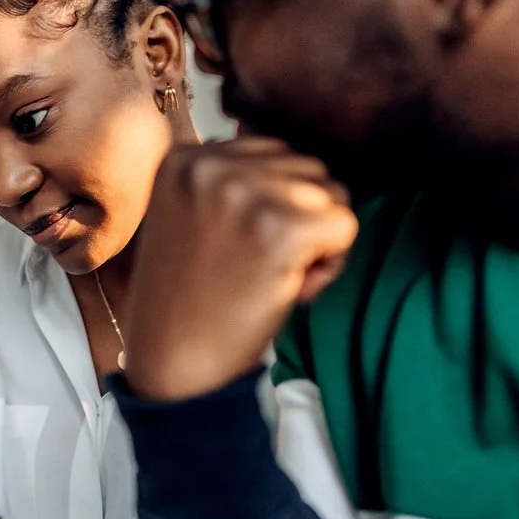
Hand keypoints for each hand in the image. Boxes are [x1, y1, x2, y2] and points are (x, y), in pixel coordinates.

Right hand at [124, 139, 355, 402]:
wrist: (172, 366)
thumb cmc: (190, 300)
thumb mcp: (192, 217)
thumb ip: (230, 178)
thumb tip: (296, 155)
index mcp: (184, 157)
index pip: (273, 152)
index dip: (270, 207)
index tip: (231, 249)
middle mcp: (210, 165)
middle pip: (307, 169)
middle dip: (298, 219)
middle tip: (252, 268)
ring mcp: (244, 194)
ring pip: (332, 194)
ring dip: (316, 243)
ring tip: (267, 278)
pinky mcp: (279, 228)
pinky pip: (346, 227)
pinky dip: (330, 266)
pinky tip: (287, 289)